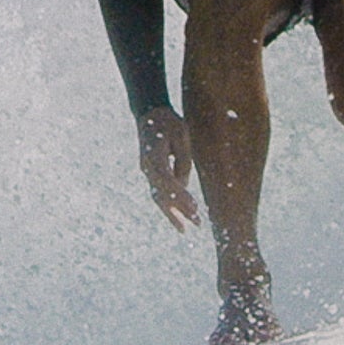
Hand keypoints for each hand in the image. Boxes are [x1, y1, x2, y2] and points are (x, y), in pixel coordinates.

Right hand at [136, 106, 200, 231]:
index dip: (180, 195)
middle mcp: (147, 167)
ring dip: (172, 214)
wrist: (150, 115)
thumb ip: (183, 160)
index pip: (167, 180)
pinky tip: (180, 217)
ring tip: (185, 229)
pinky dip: (169, 206)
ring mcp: (147, 172)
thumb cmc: (168, 123)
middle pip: (161, 194)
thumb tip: (184, 184)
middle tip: (197, 222)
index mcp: (153, 155)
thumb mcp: (182, 136)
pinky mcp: (151, 174)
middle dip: (179, 210)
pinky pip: (159, 193)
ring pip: (158, 198)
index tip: (194, 207)